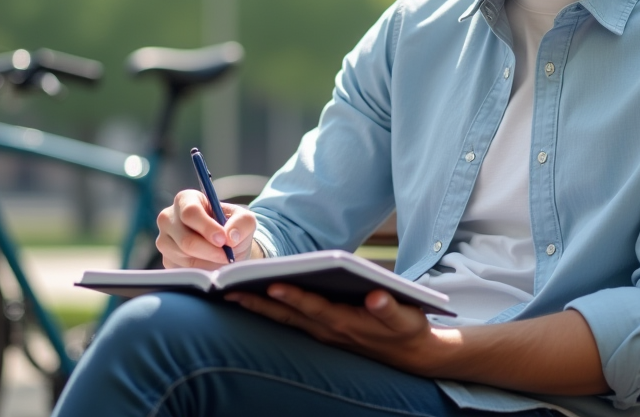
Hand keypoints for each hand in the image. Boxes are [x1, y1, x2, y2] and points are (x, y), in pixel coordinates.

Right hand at [155, 189, 260, 268]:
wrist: (226, 246)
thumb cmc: (231, 226)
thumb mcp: (244, 219)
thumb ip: (242, 222)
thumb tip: (231, 237)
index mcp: (185, 200)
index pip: (190, 212)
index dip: (207, 228)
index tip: (223, 239)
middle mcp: (168, 218)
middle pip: (185, 239)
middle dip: (210, 250)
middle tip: (226, 256)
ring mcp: (164, 240)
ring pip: (184, 257)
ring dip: (207, 262)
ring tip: (221, 259)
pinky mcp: (166, 260)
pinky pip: (182, 270)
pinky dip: (200, 271)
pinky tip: (211, 265)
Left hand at [227, 285, 451, 375]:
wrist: (412, 356)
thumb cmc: (408, 330)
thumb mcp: (407, 318)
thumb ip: (390, 308)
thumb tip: (378, 296)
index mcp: (347, 323)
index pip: (314, 307)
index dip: (293, 297)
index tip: (272, 285)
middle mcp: (329, 330)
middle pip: (287, 315)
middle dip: (257, 303)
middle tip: (227, 291)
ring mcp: (324, 334)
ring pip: (285, 319)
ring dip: (258, 308)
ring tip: (231, 294)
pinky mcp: (324, 333)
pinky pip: (291, 322)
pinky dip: (271, 312)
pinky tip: (256, 301)